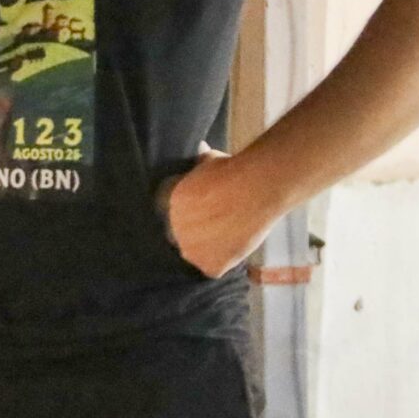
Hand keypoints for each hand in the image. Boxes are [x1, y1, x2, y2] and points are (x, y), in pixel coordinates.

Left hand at [161, 145, 281, 277]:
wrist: (254, 188)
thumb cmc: (233, 170)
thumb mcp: (209, 160)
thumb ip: (199, 163)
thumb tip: (200, 148)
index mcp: (165, 201)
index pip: (169, 214)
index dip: (187, 215)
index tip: (201, 213)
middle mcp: (171, 227)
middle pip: (180, 236)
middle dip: (195, 231)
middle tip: (217, 225)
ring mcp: (189, 249)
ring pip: (194, 254)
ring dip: (207, 248)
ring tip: (227, 237)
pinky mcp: (209, 265)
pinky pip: (211, 269)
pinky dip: (222, 262)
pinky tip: (233, 249)